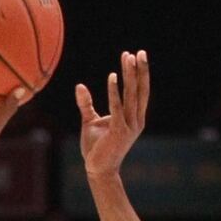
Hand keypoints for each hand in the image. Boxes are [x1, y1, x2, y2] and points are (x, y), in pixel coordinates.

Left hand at [77, 50, 148, 176]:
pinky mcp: (119, 130)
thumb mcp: (90, 121)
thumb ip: (86, 104)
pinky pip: (117, 106)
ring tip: (127, 57)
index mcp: (134, 117)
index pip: (139, 91)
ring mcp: (129, 125)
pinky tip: (113, 76)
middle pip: (139, 90)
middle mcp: (136, 120)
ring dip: (129, 75)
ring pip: (131, 95)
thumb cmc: (95, 147)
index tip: (135, 56)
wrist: (98, 169)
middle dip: (140, 70)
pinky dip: (114, 91)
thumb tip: (80, 85)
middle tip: (138, 51)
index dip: (139, 74)